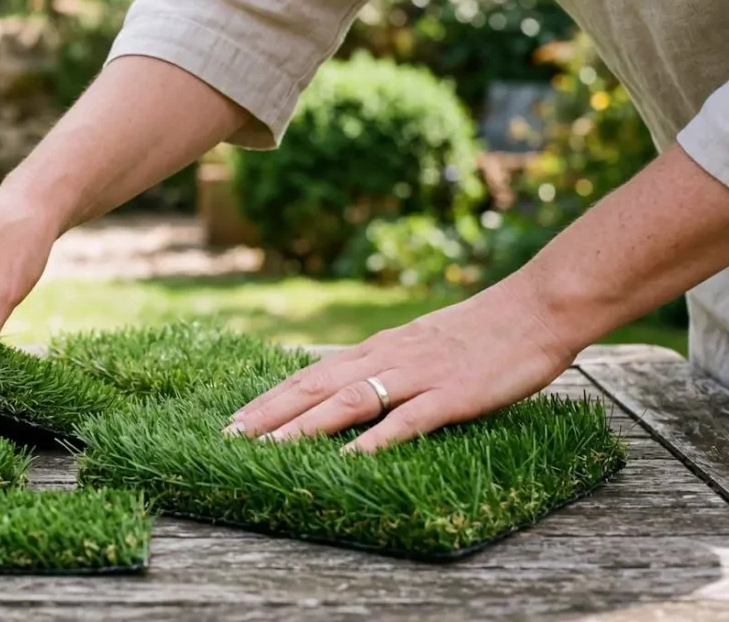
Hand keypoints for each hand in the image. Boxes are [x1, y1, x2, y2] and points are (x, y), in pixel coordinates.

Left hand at [224, 277, 578, 451]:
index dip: (272, 399)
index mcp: (378, 349)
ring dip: (303, 427)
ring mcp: (417, 376)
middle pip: (315, 387)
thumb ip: (387, 365)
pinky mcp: (450, 395)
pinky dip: (373, 440)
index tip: (237, 420)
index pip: (311, 375)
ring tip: (268, 450)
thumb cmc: (483, 332)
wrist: (536, 308)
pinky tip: (346, 458)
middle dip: (270, 414)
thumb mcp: (421, 344)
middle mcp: (387, 358)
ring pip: (347, 402)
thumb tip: (354, 387)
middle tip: (231, 437)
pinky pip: (405, 420)